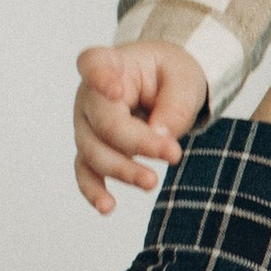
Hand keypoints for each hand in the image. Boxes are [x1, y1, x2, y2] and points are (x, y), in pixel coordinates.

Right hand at [74, 41, 207, 214]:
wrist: (163, 84)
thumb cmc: (169, 74)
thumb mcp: (184, 78)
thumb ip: (174, 104)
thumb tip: (161, 136)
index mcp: (110, 64)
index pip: (93, 64)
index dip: (98, 77)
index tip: (114, 89)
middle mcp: (90, 94)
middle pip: (102, 122)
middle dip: (136, 143)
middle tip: (173, 154)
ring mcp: (87, 124)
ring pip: (93, 152)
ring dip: (121, 170)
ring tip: (151, 182)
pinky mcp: (92, 149)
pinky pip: (86, 172)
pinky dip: (94, 190)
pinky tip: (107, 207)